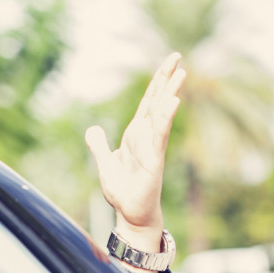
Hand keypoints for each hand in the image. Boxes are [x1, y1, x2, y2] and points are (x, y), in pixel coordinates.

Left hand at [85, 52, 184, 272]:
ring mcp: (152, 148)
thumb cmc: (122, 191)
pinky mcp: (153, 161)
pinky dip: (164, 119)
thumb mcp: (105, 163)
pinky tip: (172, 103)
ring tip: (181, 74)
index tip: (167, 64)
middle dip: (166, 81)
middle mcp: (146, 138)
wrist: (130, 214)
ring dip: (170, 94)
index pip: (147, 104)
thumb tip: (92, 129)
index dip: (155, 84)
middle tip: (177, 57)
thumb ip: (98, 146)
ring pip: (161, 115)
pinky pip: (159, 136)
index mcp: (135, 136)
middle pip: (157, 103)